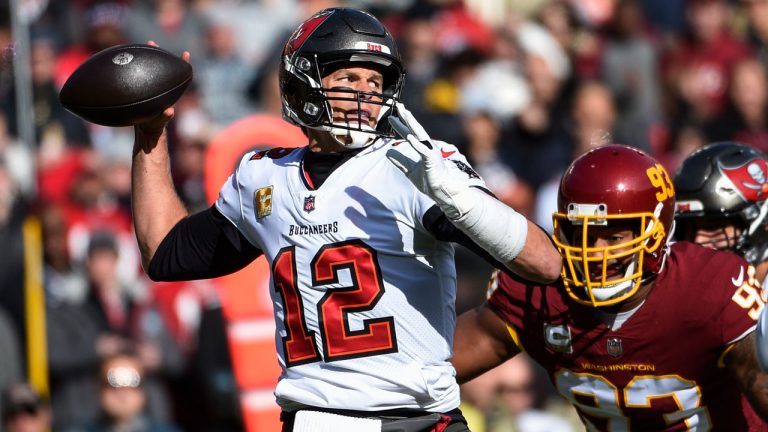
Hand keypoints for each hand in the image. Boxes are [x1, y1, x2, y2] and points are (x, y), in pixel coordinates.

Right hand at [133, 41, 189, 152]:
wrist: (145, 132)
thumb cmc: (154, 128)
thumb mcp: (159, 123)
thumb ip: (165, 118)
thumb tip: (170, 110)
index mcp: (169, 95)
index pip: (179, 77)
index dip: (183, 65)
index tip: (185, 54)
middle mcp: (161, 89)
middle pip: (163, 68)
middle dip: (159, 54)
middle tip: (152, 42)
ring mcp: (151, 89)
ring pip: (150, 71)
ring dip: (147, 58)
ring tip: (140, 47)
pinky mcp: (141, 92)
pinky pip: (139, 78)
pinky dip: (134, 69)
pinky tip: (125, 62)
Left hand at [386, 103, 471, 219]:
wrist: (442, 192)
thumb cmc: (429, 181)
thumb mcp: (409, 170)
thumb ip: (400, 161)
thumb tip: (387, 152)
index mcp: (422, 148)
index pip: (409, 134)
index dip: (400, 125)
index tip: (391, 117)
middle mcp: (427, 147)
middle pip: (415, 129)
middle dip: (406, 118)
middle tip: (398, 105)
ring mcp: (431, 152)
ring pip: (421, 135)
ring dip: (413, 124)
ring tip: (405, 114)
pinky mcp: (432, 161)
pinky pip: (423, 151)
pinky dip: (417, 144)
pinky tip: (409, 138)